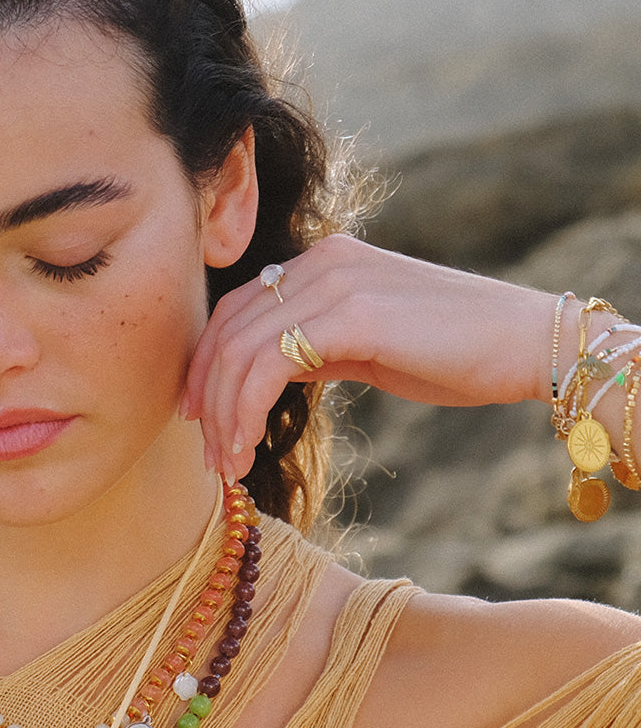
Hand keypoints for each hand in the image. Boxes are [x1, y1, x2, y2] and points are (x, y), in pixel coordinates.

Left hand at [182, 235, 557, 481]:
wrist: (530, 347)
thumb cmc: (452, 354)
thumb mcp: (365, 344)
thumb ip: (311, 347)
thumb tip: (260, 376)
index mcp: (323, 261)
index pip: (236, 310)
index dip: (205, 366)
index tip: (196, 416)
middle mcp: (322, 260)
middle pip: (228, 330)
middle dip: (207, 400)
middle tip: (209, 457)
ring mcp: (336, 281)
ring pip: (240, 351)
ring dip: (223, 417)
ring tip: (227, 466)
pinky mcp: (353, 313)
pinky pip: (268, 365)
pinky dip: (245, 411)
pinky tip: (247, 447)